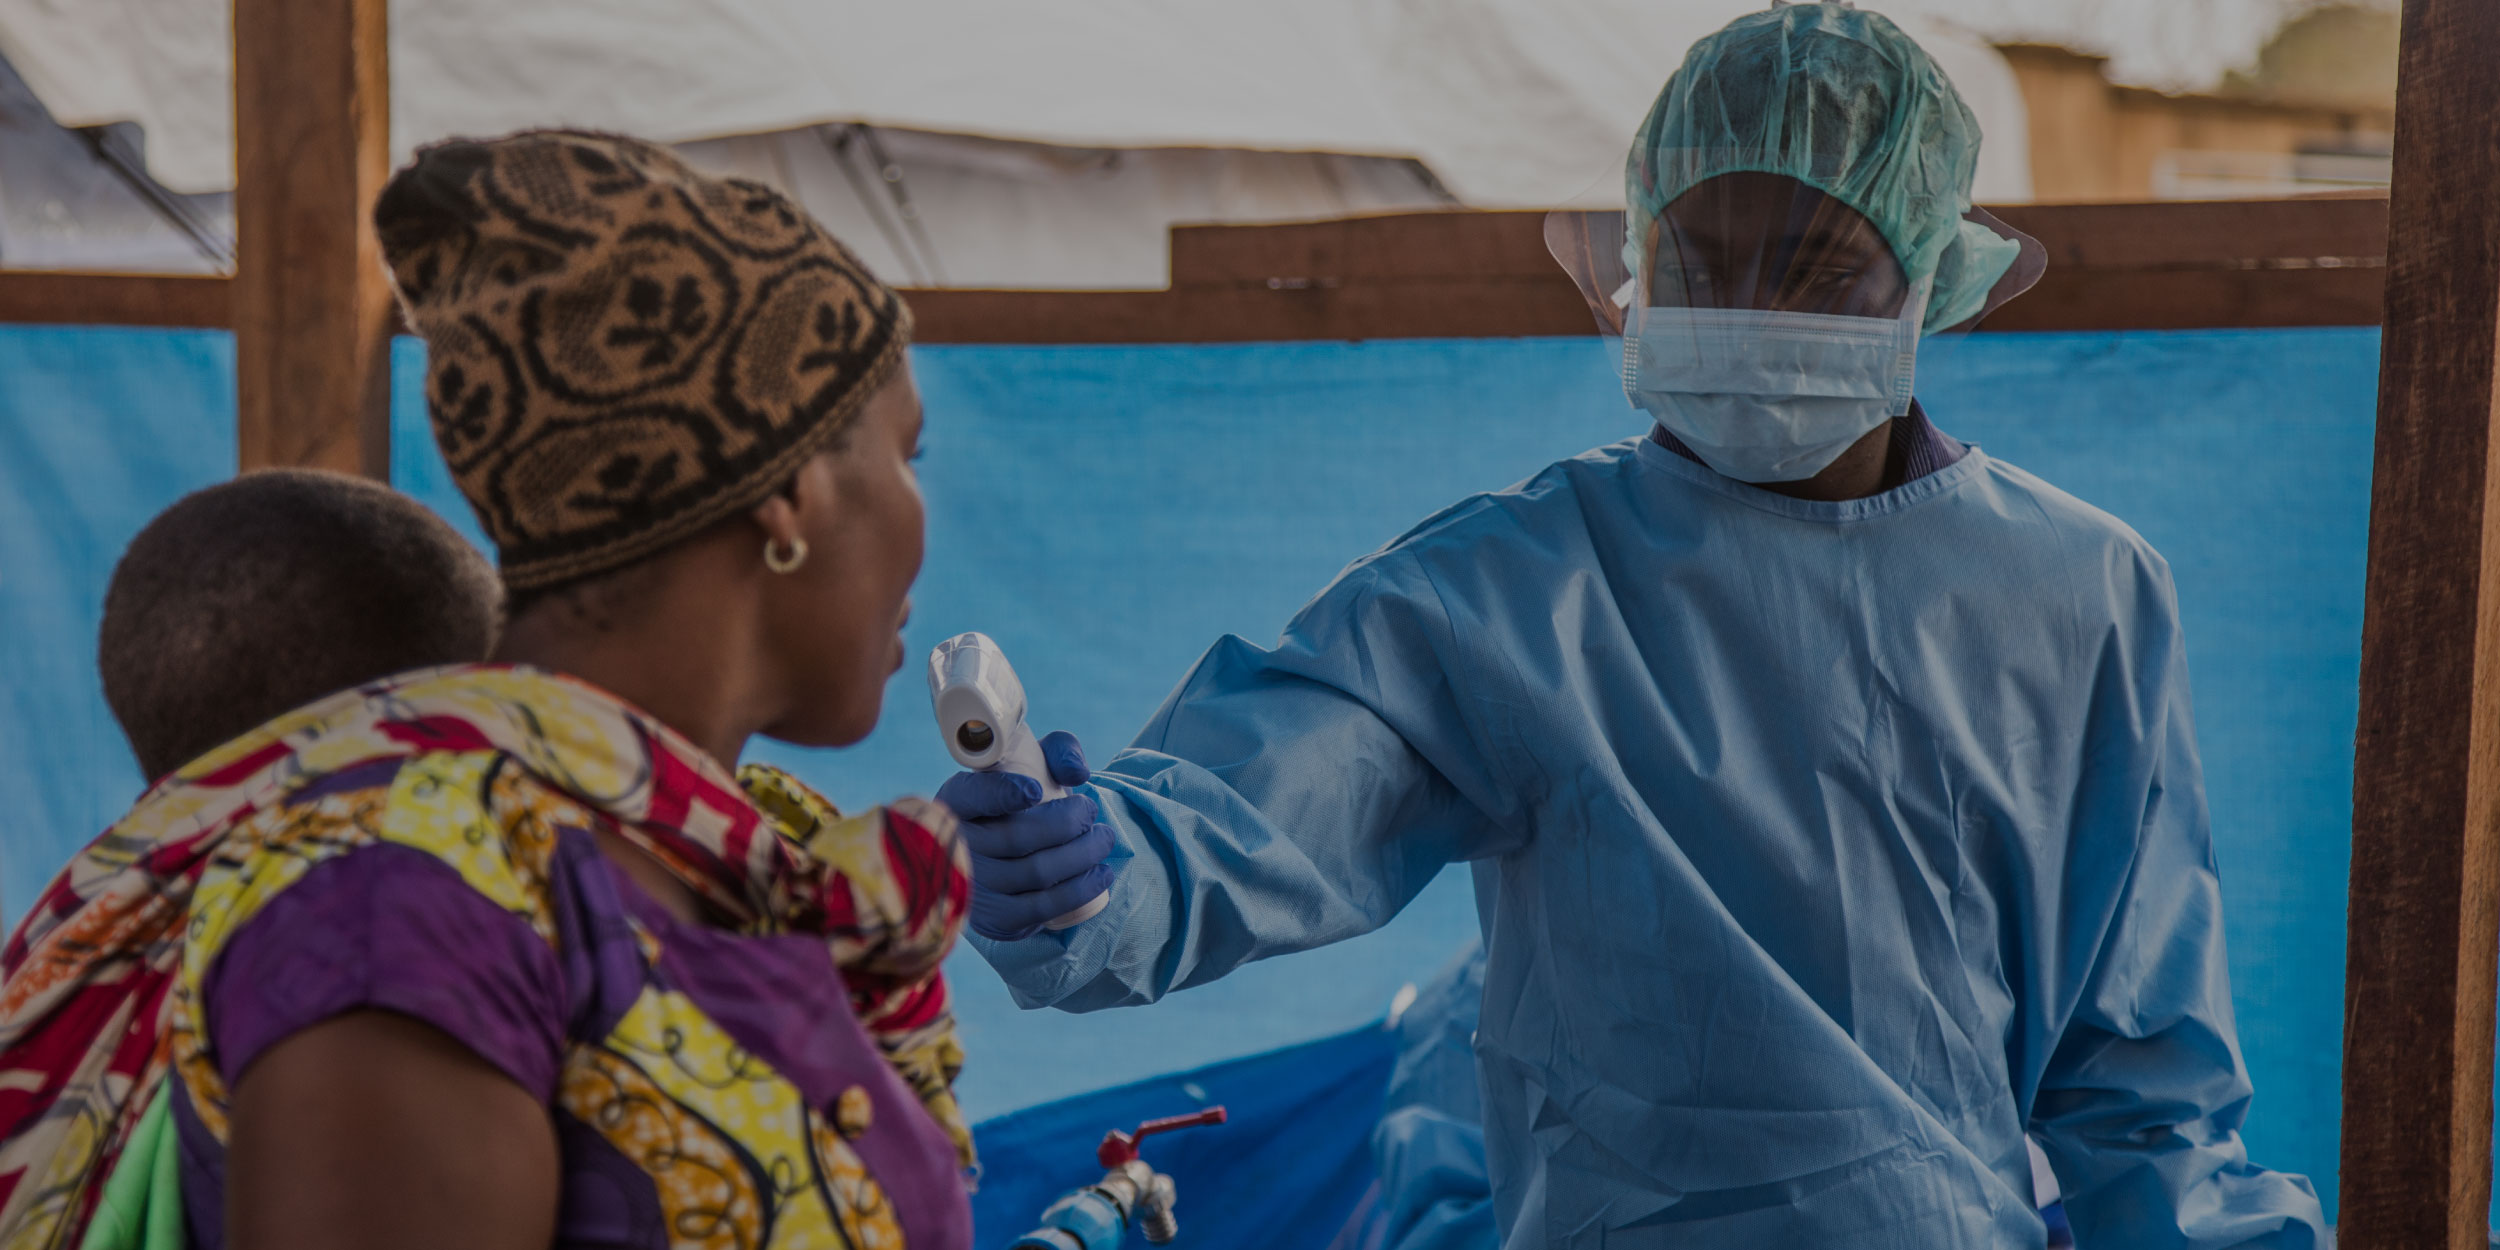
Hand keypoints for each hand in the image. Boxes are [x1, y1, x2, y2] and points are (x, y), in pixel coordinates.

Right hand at [935, 731, 1116, 941]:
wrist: (1006, 856)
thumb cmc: (1023, 802)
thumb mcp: (1035, 762)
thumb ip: (1059, 750)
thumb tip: (1077, 774)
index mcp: (958, 800)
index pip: (973, 796)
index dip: (1002, 794)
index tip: (1035, 790)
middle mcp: (958, 845)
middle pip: (1017, 837)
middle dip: (1068, 823)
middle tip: (1092, 811)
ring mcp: (976, 886)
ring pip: (1036, 872)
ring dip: (1082, 854)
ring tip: (1104, 838)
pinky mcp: (997, 918)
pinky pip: (1043, 907)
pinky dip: (1079, 890)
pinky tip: (1101, 873)